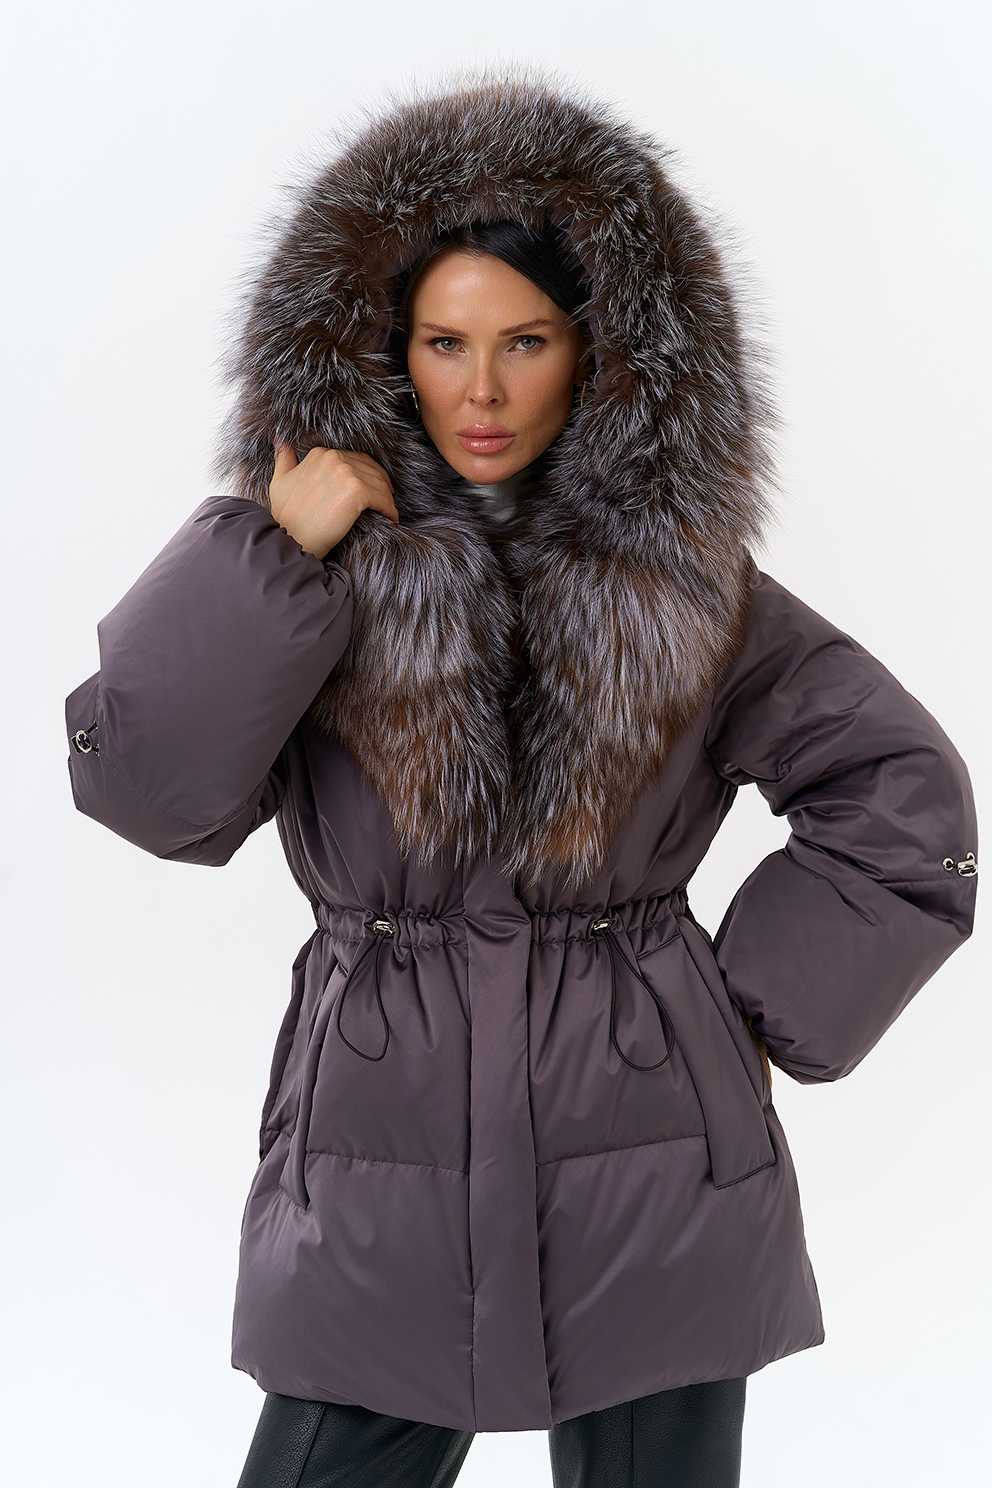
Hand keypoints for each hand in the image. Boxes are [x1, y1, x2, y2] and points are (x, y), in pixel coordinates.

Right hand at [269, 444, 398, 558]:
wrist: (290, 539)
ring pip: (379, 484)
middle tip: (386, 499)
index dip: (366, 472)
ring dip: (387, 499)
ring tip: (388, 512)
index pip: (355, 458)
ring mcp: (346, 473)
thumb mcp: (280, 481)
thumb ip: (284, 459)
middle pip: (370, 469)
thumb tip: (281, 440)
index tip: (372, 486)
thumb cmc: (285, 516)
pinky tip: (391, 519)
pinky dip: (390, 510)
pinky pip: (383, 500)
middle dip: (381, 484)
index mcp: (320, 454)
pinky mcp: (357, 492)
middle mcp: (334, 458)